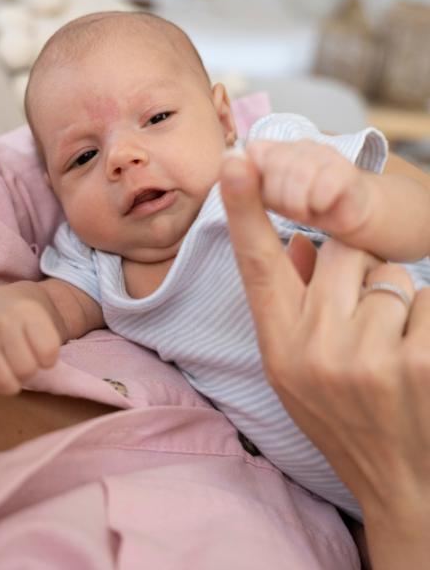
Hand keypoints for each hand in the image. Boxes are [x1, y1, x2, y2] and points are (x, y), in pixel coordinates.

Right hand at [0, 290, 60, 394]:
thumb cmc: (25, 321)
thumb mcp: (44, 321)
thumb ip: (50, 345)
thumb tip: (44, 370)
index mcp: (26, 311)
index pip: (48, 353)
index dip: (49, 360)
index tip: (42, 352)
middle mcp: (0, 322)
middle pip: (25, 370)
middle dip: (30, 372)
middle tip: (25, 360)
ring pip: (3, 383)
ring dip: (12, 384)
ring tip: (12, 370)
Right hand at [220, 153, 429, 568]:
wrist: (401, 481)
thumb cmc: (341, 416)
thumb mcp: (295, 369)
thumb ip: (293, 304)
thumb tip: (301, 243)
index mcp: (279, 345)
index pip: (257, 266)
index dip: (245, 211)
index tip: (235, 163)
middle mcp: (314, 347)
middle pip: (342, 253)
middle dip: (359, 270)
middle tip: (364, 319)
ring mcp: (366, 357)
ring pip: (392, 278)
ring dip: (398, 303)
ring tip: (393, 351)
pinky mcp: (420, 359)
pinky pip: (429, 300)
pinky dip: (428, 322)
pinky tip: (418, 361)